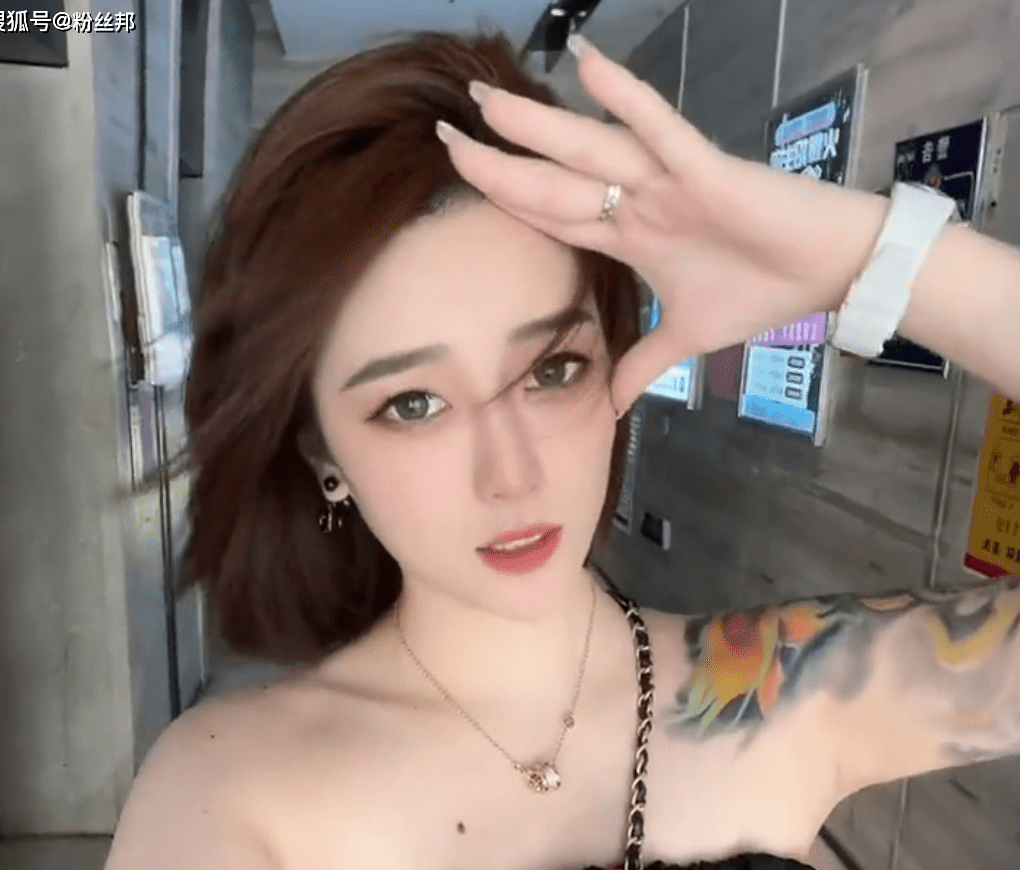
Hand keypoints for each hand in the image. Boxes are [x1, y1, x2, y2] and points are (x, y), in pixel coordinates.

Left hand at [437, 36, 887, 412]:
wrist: (824, 272)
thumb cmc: (760, 290)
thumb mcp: (687, 339)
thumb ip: (643, 365)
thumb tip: (610, 407)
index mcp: (628, 234)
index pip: (550, 213)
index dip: (504, 197)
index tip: (460, 175)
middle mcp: (636, 199)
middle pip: (551, 178)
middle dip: (496, 159)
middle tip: (444, 130)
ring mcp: (665, 181)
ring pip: (587, 148)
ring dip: (535, 125)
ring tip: (483, 97)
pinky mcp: (703, 171)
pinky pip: (657, 126)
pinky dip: (625, 95)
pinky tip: (586, 61)